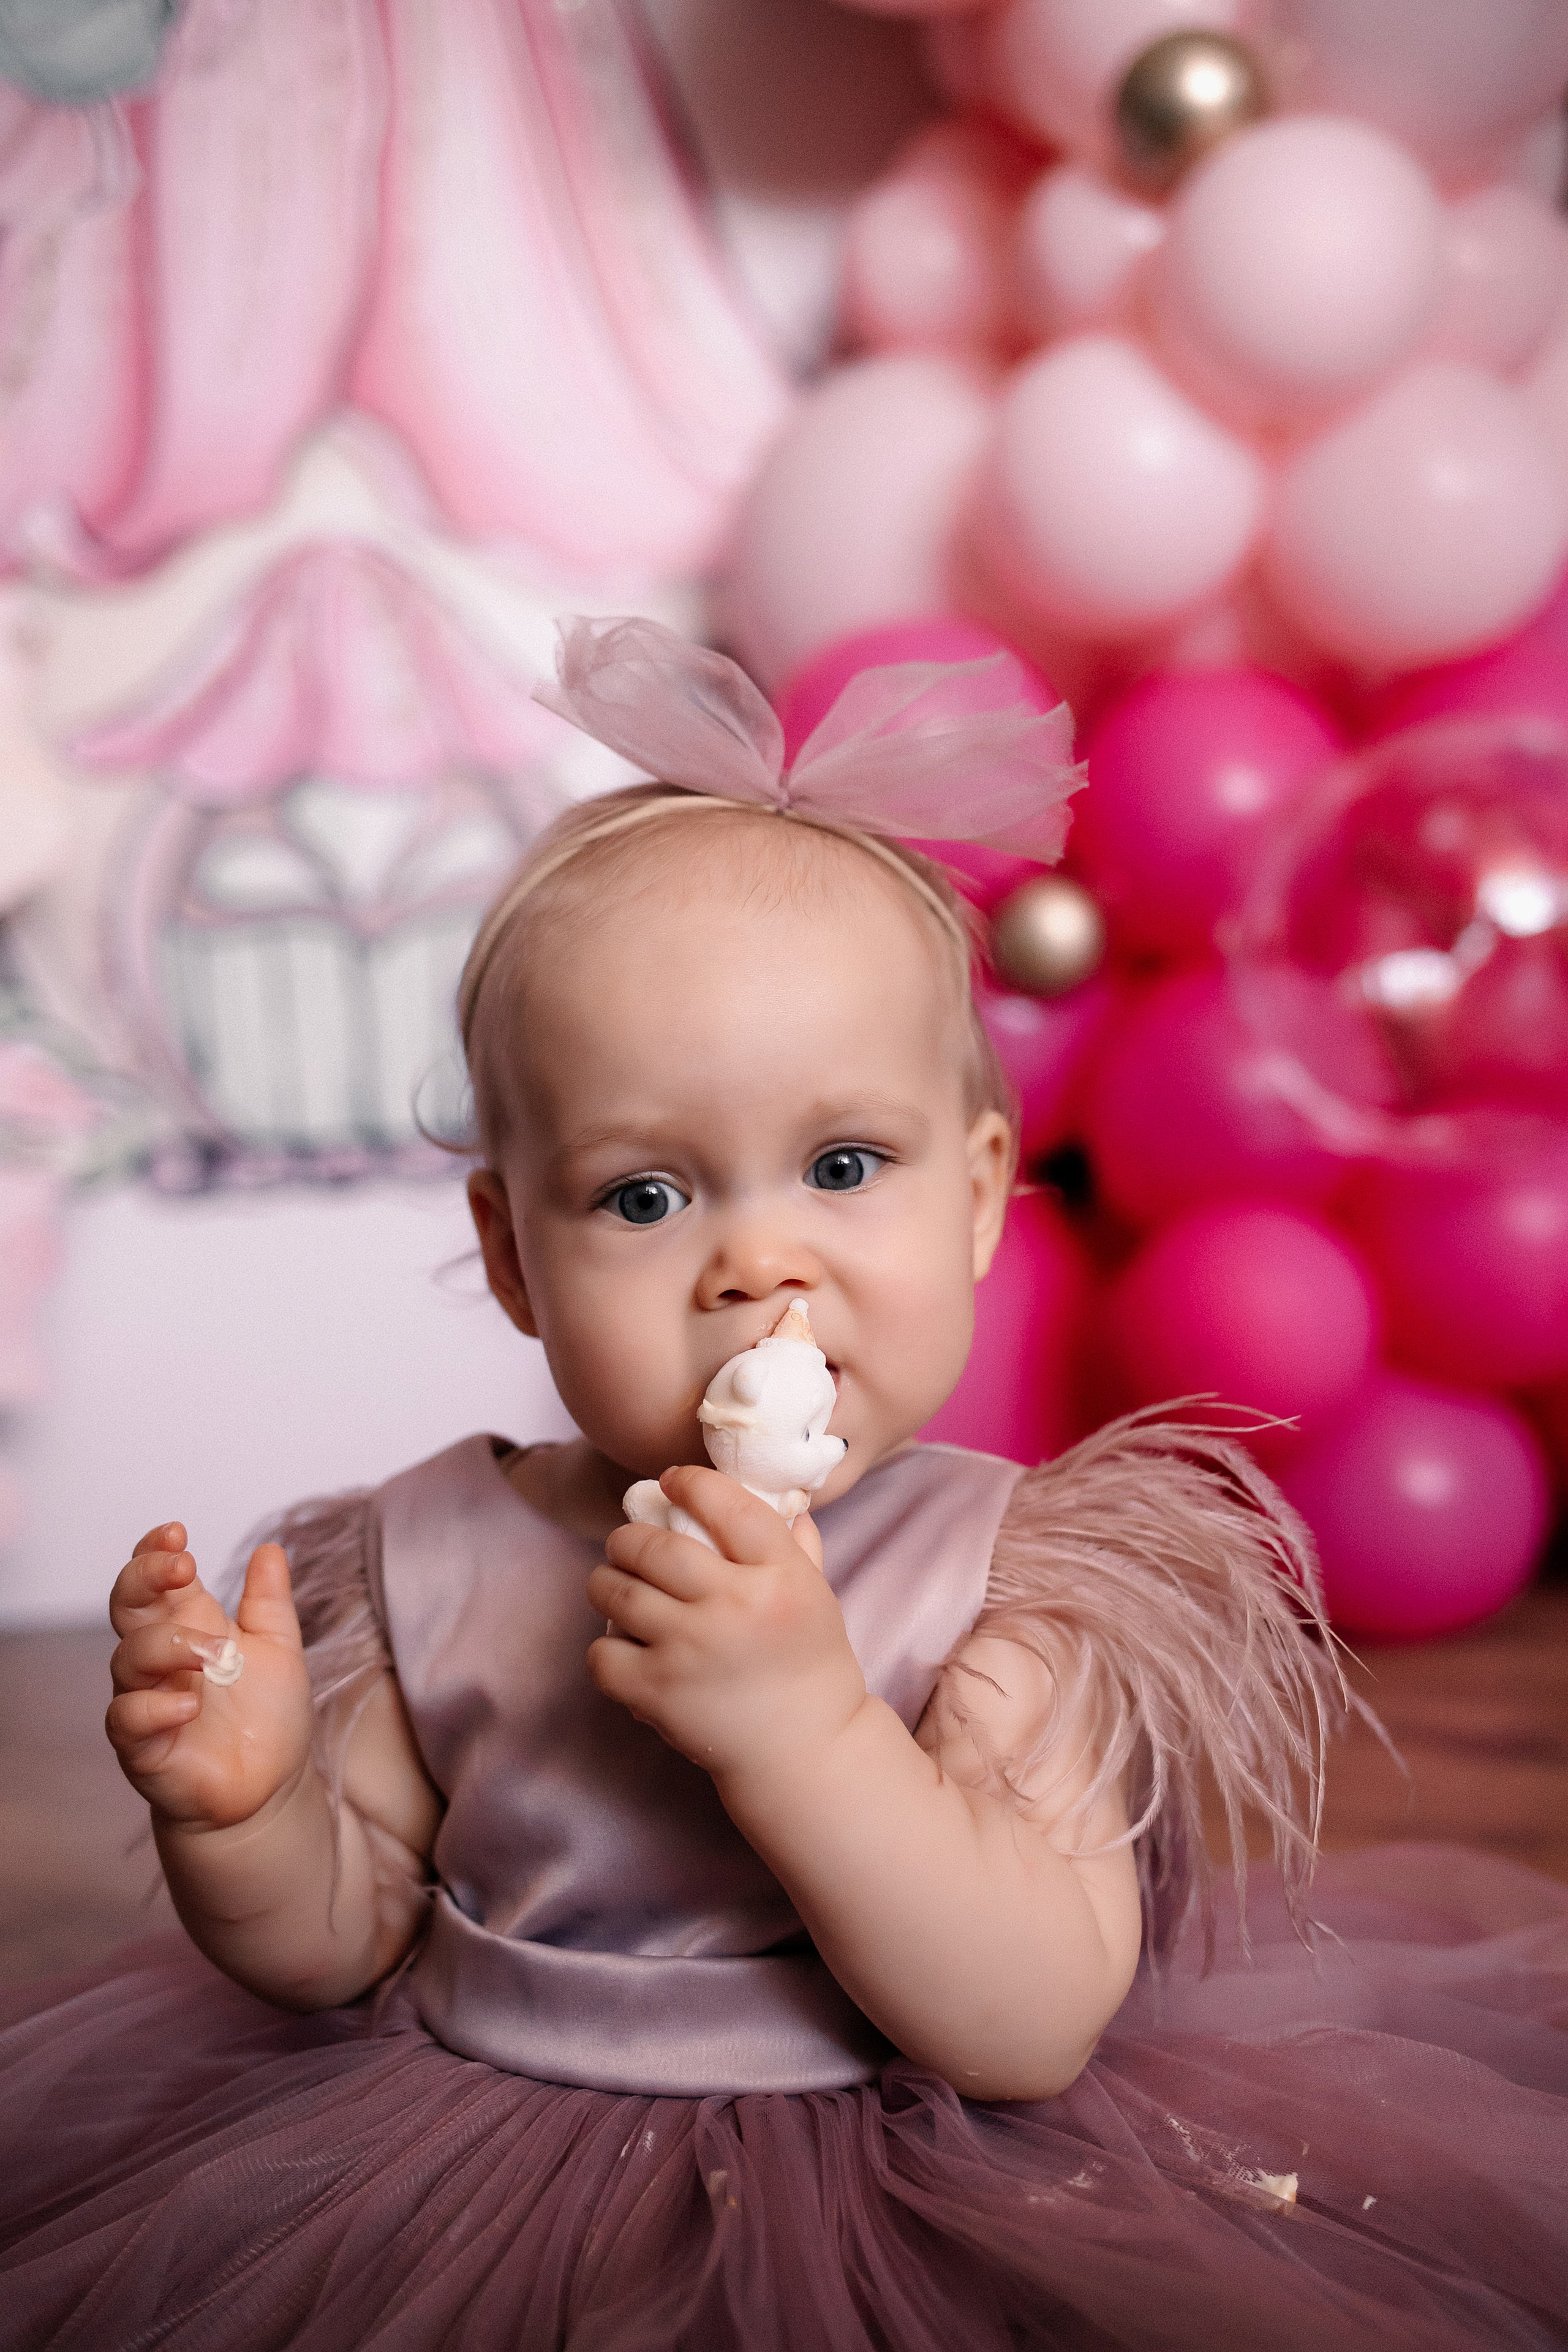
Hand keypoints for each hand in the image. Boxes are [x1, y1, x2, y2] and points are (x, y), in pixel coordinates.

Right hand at [106, 1524, 314, 1832]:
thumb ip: (270, 1601)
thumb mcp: (280, 1649)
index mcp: (188, 1626)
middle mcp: (159, 1659)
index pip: (154, 1579)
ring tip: (216, 1653)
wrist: (270, 1788)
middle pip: (126, 1606)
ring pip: (128, 1657)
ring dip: (170, 1645)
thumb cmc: (266, 1716)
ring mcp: (145, 1700)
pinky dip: (154, 1707)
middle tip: (182, 1565)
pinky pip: (127, 1719)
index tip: (177, 1534)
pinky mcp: (142, 1747)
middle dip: (145, 1577)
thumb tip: (270, 1549)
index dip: (153, 1553)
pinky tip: (188, 1706)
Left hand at [586, 1466, 865, 1783]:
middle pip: (656, 1546)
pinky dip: (604, 1646)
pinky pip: (602, 1653)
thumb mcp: (818, 1597)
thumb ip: (796, 1546)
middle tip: (627, 1542)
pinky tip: (622, 1643)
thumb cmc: (811, 1667)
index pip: (728, 1504)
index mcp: (781, 1577)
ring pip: (617, 1591)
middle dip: (629, 1536)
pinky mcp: (659, 1693)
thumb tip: (778, 1496)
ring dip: (605, 1580)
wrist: (805, 1753)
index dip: (690, 1483)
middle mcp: (734, 1607)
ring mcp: (691, 1650)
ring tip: (613, 1583)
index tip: (673, 1481)